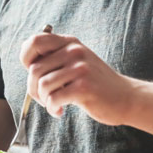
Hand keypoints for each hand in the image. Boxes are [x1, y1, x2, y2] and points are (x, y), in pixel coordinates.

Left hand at [20, 31, 134, 124]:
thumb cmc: (96, 83)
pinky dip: (52, 108)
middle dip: (33, 89)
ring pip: (42, 85)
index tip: (34, 74)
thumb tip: (27, 61)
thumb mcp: (77, 61)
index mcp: (70, 42)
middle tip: (44, 98)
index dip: (26, 58)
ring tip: (54, 104)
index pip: (34, 41)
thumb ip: (56, 57)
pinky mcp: (83, 87)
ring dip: (43, 100)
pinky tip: (60, 111)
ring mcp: (80, 68)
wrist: (126, 97)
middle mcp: (74, 51)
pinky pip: (53, 98)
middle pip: (35, 69)